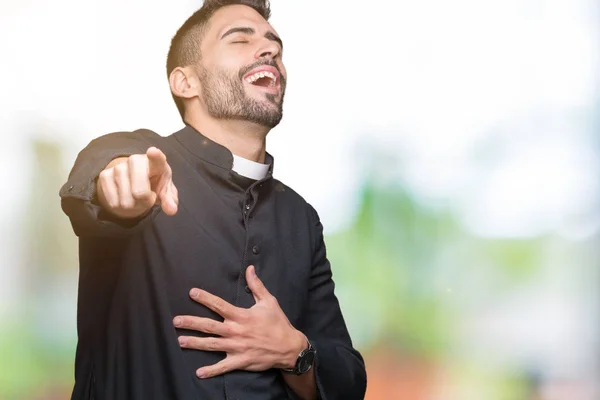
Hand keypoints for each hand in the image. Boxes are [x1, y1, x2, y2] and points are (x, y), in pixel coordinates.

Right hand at [97, 147, 177, 218]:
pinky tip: (125, 196)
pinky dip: (121, 206)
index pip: (157, 158)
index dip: (155, 156)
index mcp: (156, 163)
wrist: (135, 179)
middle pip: (139, 192)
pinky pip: (113, 202)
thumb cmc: (154, 183)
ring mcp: (119, 167)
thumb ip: (170, 200)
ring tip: (137, 197)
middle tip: (149, 198)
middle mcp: (136, 160)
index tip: (152, 152)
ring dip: (134, 205)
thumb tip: (172, 210)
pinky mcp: (105, 175)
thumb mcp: (165, 191)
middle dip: (145, 202)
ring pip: (126, 201)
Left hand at [174, 265, 305, 378]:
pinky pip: (223, 367)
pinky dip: (211, 371)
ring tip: (180, 341)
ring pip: (211, 345)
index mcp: (241, 316)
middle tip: (175, 321)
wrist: (289, 347)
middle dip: (191, 322)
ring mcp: (237, 347)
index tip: (192, 292)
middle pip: (209, 326)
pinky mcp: (240, 361)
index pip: (219, 304)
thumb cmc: (278, 323)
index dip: (205, 298)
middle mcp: (236, 331)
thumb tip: (249, 268)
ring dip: (195, 343)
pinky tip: (199, 373)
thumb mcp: (269, 301)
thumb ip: (256, 285)